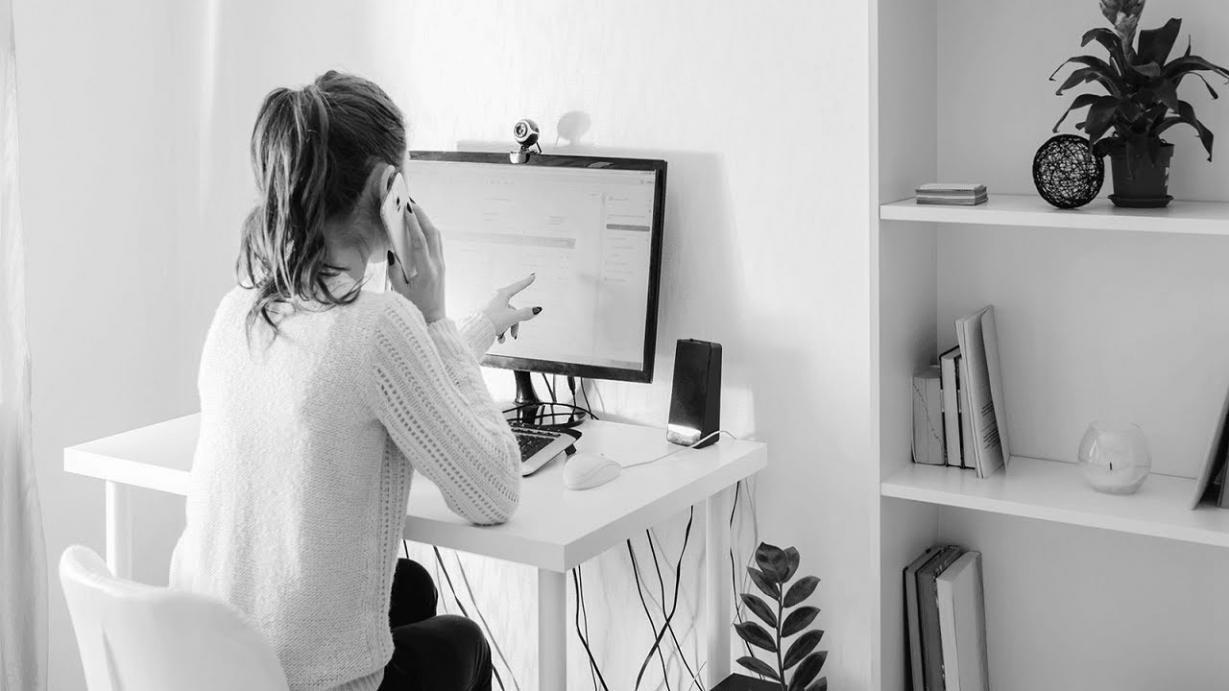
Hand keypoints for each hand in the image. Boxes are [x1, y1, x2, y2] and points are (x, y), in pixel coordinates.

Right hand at [388, 202, 446, 322]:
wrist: (433, 320)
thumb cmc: (414, 308)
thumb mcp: (399, 290)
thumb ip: (395, 270)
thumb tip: (393, 252)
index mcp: (426, 271)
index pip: (420, 242)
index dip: (413, 224)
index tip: (408, 210)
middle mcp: (437, 265)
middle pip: (433, 234)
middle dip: (423, 217)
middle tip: (412, 204)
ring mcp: (441, 265)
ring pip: (437, 237)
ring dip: (427, 223)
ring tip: (416, 211)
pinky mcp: (441, 266)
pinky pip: (437, 244)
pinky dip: (429, 232)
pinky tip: (420, 227)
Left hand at [483, 274, 541, 342]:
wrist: (474, 330)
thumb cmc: (491, 321)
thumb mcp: (512, 317)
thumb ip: (526, 313)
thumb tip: (537, 309)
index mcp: (502, 295)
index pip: (518, 286)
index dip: (526, 282)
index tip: (533, 276)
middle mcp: (495, 299)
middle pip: (513, 310)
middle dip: (515, 324)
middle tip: (514, 336)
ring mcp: (490, 307)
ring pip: (505, 318)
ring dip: (507, 330)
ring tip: (502, 339)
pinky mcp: (485, 315)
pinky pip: (497, 322)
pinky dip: (500, 330)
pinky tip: (498, 339)